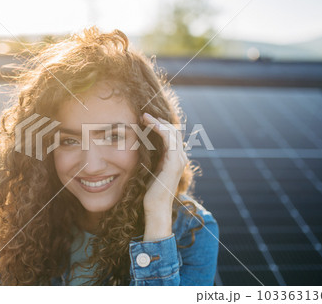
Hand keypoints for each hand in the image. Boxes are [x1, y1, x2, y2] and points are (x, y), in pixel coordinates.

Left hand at [141, 112, 188, 240]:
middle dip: (158, 121)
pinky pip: (169, 139)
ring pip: (172, 132)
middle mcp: (180, 158)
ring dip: (158, 122)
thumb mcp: (150, 170)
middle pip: (173, 131)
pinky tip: (150, 124)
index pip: (170, 136)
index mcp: (174, 159)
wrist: (155, 208)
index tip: (144, 119)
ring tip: (144, 116)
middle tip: (143, 114)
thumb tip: (141, 147)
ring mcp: (179, 160)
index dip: (159, 125)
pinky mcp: (174, 163)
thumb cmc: (150, 192)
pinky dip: (160, 129)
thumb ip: (151, 159)